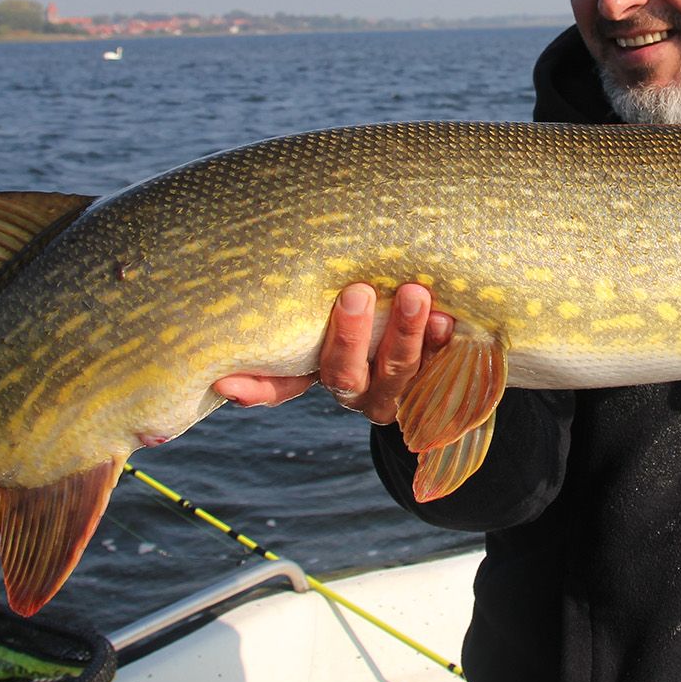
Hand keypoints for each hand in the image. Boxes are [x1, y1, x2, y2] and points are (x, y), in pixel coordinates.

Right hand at [213, 282, 449, 423]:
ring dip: (405, 333)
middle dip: (349, 336)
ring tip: (414, 294)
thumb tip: (253, 289)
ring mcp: (400, 391)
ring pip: (397, 371)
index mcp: (323, 372)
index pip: (280, 386)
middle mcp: (358, 390)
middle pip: (345, 374)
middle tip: (355, 293)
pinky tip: (447, 318)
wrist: (452, 349)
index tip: (229, 382)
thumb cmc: (379, 310)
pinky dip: (443, 341)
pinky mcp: (441, 383)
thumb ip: (313, 308)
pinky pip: (442, 366)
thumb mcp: (340, 310)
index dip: (256, 388)